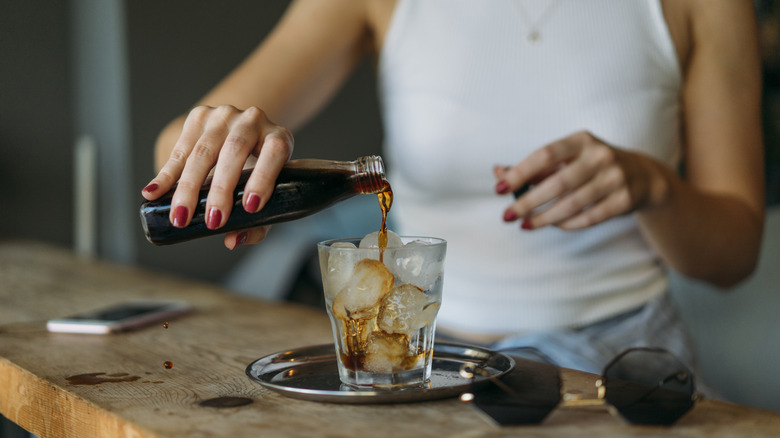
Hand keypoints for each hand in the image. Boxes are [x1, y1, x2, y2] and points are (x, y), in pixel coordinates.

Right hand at [141, 105, 293, 248]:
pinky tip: (153, 192)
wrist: (243, 136)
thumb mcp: (267, 194)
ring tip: (180, 216)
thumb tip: (233, 240)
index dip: (263, 178)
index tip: (250, 207)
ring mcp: (224, 115)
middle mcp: (253, 120)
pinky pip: (180, 150)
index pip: (274, 151)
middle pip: (234, 151)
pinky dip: (166, 174)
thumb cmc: (259, 174)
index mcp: (278, 137)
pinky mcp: (199, 117)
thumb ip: (258, 222)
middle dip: (221, 189)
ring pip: (203, 151)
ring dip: (189, 187)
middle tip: (212, 221)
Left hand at [495, 131, 662, 229]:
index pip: (544, 155)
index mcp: (581, 140)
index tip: (500, 188)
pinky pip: (589, 217)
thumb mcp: (567, 158)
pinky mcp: (624, 200)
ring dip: (544, 218)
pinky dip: (567, 224)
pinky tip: (552, 225)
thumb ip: (534, 167)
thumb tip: (498, 173)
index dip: (520, 172)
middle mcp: (600, 155)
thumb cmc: (592, 165)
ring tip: (525, 225)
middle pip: (557, 183)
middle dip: (528, 202)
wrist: (643, 175)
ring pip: (572, 203)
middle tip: (507, 216)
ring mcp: (615, 178)